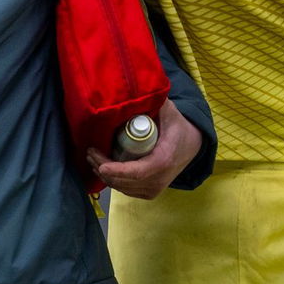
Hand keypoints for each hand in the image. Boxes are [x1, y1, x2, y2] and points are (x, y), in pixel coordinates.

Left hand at [87, 99, 201, 200]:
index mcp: (163, 161)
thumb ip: (155, 102)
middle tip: (90, 153)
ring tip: (93, 158)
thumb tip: (136, 90)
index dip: (116, 170)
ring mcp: (154, 189)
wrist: (192, 146)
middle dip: (102, 169)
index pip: (136, 172)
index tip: (100, 163)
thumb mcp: (170, 112)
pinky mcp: (150, 193)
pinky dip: (113, 181)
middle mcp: (159, 179)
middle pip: (124, 181)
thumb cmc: (178, 128)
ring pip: (122, 187)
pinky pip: (126, 190)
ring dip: (105, 175)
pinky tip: (103, 168)